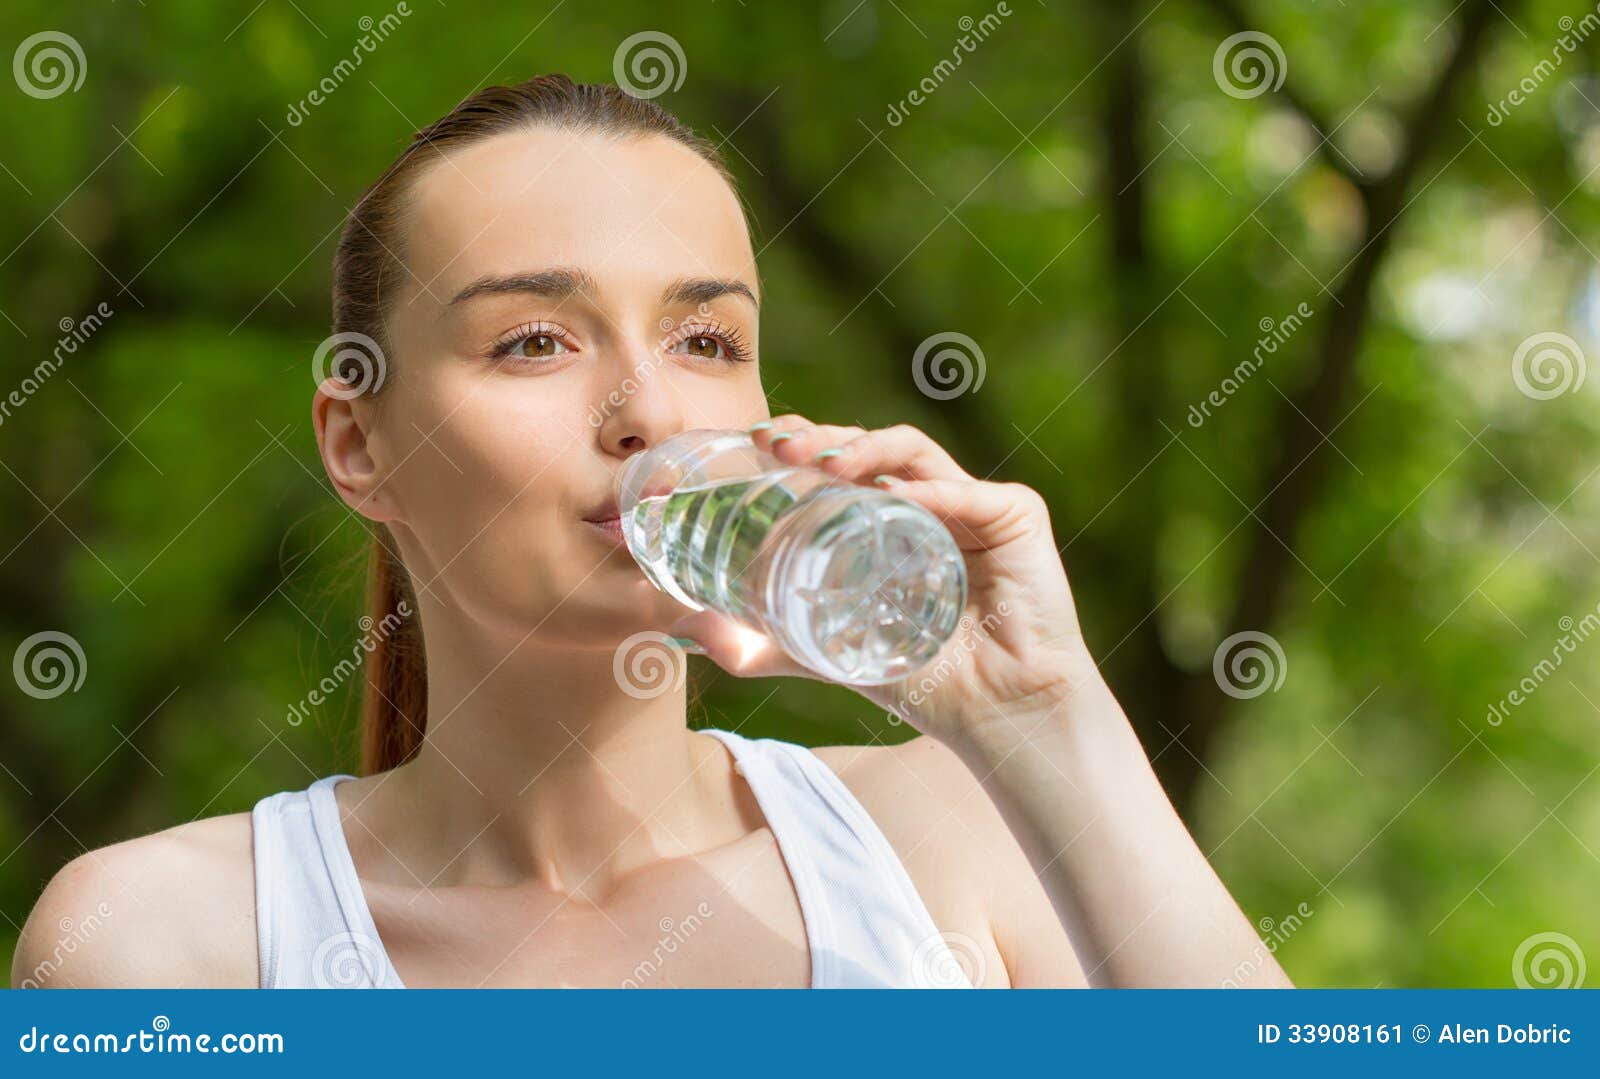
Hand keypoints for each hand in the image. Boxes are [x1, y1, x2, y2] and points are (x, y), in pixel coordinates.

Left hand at [665, 415, 1104, 748]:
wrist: (997, 714)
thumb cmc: (922, 678)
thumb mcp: (825, 654)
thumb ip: (761, 645)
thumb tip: (686, 633)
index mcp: (888, 514)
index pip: (840, 457)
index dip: (799, 438)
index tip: (753, 438)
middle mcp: (928, 497)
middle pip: (869, 446)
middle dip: (819, 435)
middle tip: (775, 442)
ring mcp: (973, 502)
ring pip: (913, 452)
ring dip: (865, 448)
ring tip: (824, 462)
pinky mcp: (1016, 515)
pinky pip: (969, 493)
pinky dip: (931, 492)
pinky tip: (893, 498)